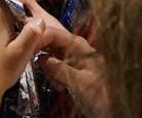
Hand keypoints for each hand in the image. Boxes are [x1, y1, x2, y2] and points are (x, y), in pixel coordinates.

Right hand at [33, 2, 109, 117]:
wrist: (115, 107)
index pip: (52, 33)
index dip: (37, 39)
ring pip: (51, 55)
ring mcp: (74, 58)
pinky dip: (54, 75)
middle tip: (41, 68)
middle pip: (50, 42)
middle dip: (42, 55)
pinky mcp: (72, 68)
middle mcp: (75, 48)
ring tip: (56, 83)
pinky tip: (60, 86)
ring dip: (49, 69)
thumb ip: (60, 69)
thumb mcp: (80, 82)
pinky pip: (56, 67)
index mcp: (79, 45)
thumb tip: (42, 60)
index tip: (26, 50)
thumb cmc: (102, 94)